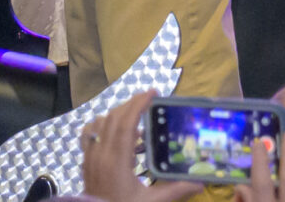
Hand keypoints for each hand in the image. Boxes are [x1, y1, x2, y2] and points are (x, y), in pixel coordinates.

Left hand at [79, 93, 202, 201]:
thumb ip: (175, 190)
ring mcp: (90, 156)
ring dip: (117, 115)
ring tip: (136, 118)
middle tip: (149, 100)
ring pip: (99, 123)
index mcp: (116, 160)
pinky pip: (89, 134)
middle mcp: (100, 153)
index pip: (126, 122)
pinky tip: (113, 131)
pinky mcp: (85, 161)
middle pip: (113, 117)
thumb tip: (200, 182)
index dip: (138, 104)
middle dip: (130, 104)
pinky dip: (101, 125)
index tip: (153, 93)